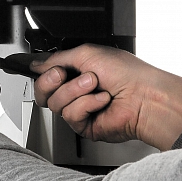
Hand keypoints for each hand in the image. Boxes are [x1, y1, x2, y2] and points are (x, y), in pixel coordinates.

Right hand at [30, 44, 181, 150]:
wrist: (146, 96)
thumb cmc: (127, 72)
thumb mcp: (86, 53)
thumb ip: (56, 58)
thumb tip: (36, 63)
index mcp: (76, 72)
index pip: (45, 74)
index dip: (39, 71)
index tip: (35, 66)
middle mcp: (76, 91)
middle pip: (42, 92)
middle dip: (50, 80)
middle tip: (63, 74)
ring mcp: (80, 109)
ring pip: (55, 103)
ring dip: (75, 90)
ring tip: (95, 85)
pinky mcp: (85, 126)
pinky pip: (70, 115)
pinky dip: (86, 104)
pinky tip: (102, 101)